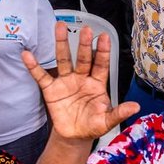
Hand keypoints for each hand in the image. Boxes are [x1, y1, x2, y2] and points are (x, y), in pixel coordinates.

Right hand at [24, 23, 138, 140]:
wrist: (74, 136)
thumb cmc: (93, 125)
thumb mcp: (107, 121)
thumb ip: (119, 113)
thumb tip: (136, 107)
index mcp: (97, 83)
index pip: (101, 65)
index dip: (103, 51)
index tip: (104, 37)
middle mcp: (81, 78)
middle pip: (83, 58)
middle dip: (84, 44)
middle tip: (85, 29)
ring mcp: (66, 82)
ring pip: (64, 60)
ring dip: (61, 44)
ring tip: (59, 27)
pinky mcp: (51, 90)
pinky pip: (41, 76)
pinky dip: (34, 66)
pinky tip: (28, 55)